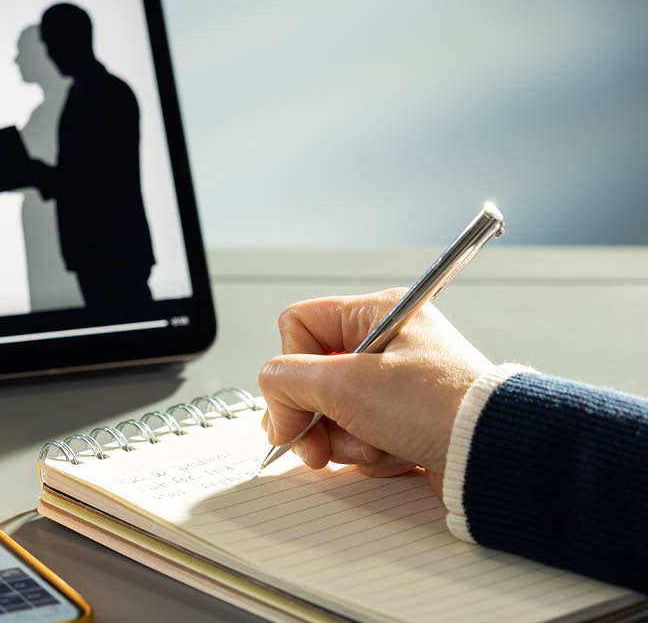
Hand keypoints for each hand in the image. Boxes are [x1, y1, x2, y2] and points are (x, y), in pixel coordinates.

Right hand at [257, 288, 493, 496]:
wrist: (496, 456)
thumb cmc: (439, 407)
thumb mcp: (345, 384)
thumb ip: (287, 380)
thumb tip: (273, 400)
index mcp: (377, 313)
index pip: (299, 325)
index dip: (289, 368)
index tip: (294, 408)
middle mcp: (386, 344)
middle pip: (311, 377)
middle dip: (313, 418)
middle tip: (315, 447)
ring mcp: (395, 386)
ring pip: (332, 413)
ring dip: (344, 440)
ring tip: (375, 448)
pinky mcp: (405, 422)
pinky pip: (360, 437)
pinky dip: (370, 454)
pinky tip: (395, 456)